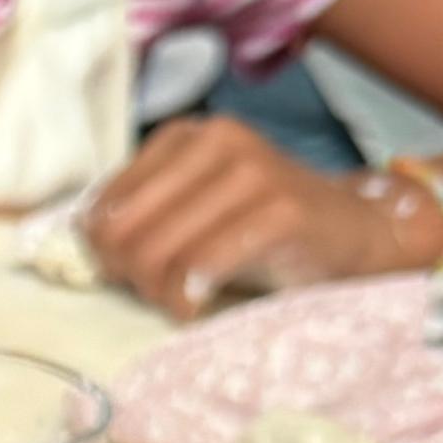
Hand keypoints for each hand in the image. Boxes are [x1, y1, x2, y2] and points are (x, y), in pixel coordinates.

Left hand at [82, 116, 406, 314]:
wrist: (355, 233)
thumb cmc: (263, 231)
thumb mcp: (195, 209)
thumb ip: (144, 215)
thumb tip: (86, 244)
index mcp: (183, 136)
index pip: (102, 206)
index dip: (104, 253)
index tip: (131, 275)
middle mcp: (215, 140)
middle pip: (123, 230)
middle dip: (128, 275)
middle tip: (158, 293)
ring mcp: (251, 171)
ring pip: (156, 250)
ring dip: (159, 294)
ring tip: (182, 301)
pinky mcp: (279, 210)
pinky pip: (201, 266)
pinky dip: (189, 299)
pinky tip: (200, 306)